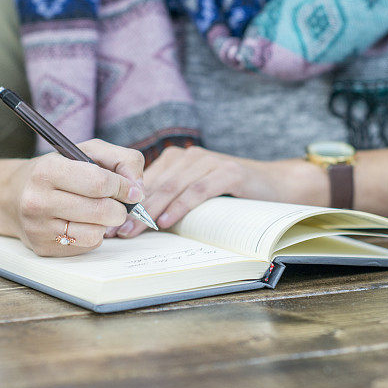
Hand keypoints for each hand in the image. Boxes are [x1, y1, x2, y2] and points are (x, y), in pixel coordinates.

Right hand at [3, 139, 144, 256]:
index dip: (124, 187)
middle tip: (119, 203)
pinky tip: (83, 223)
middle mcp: (38, 200)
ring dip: (107, 224)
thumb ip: (122, 160)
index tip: (131, 190)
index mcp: (48, 170)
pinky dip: (94, 235)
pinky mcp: (44, 248)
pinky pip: (87, 246)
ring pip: (96, 233)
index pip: (100, 183)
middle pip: (102, 211)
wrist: (13, 196)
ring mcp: (38, 228)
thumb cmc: (59, 170)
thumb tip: (138, 189)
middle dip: (120, 208)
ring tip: (98, 212)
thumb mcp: (88, 151)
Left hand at [114, 146, 316, 237]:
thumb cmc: (231, 195)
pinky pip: (197, 190)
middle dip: (133, 210)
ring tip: (135, 230)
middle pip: (154, 184)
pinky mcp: (228, 171)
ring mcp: (209, 161)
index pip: (144, 181)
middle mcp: (189, 155)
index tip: (111, 224)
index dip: (125, 203)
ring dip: (151, 211)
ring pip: (172, 186)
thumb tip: (136, 223)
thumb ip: (170, 199)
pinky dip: (180, 206)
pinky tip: (166, 221)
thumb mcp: (195, 193)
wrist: (276, 185)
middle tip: (117, 232)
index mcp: (176, 158)